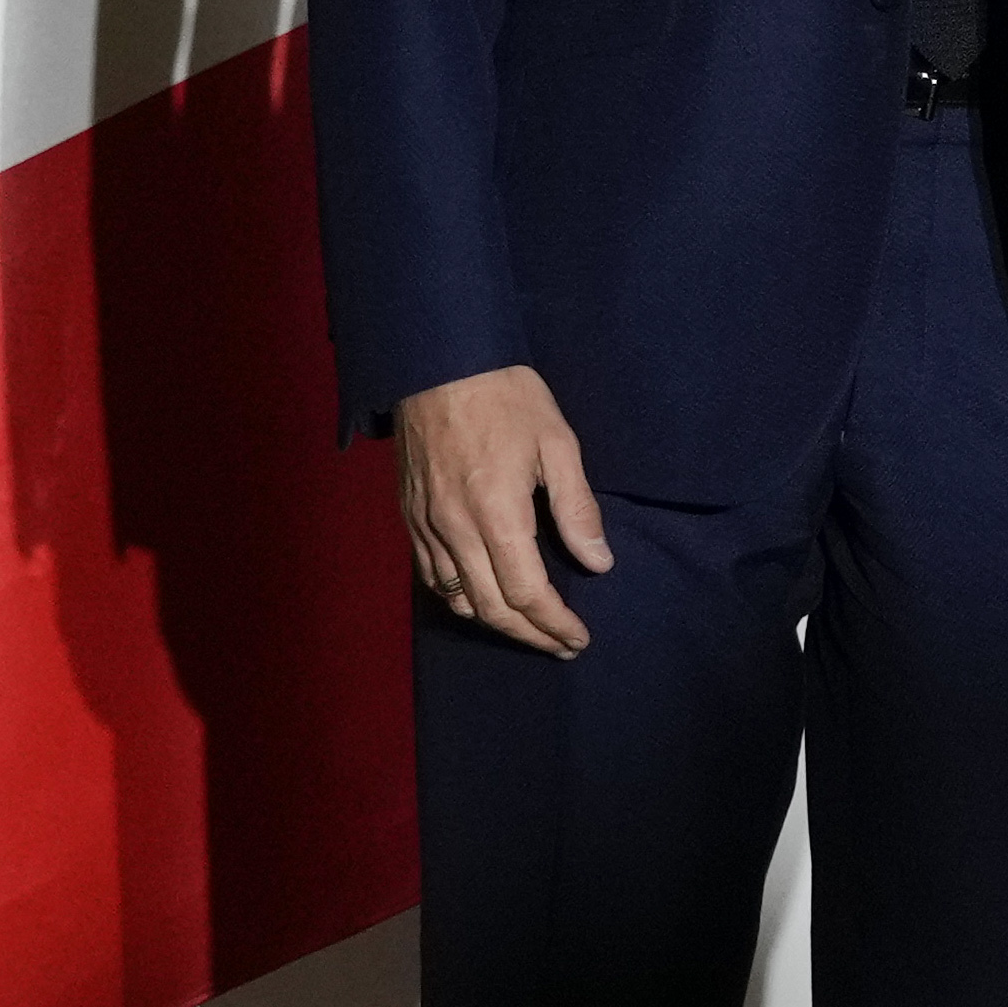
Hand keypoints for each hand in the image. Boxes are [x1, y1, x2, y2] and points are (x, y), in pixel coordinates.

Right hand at [393, 364, 614, 656]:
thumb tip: (598, 562)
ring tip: (528, 628)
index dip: (555, 625)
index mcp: (497, 514)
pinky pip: (431, 577)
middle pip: (492, 608)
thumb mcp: (557, 444)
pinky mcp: (409, 516)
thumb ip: (577, 509)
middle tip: (561, 646)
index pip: (528, 593)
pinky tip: (481, 598)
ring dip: (495, 623)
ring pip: (458, 600)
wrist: (437, 360)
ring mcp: (426, 526)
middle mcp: (456, 530)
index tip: (579, 639)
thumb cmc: (505, 396)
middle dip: (530, 636)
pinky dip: (459, 599)